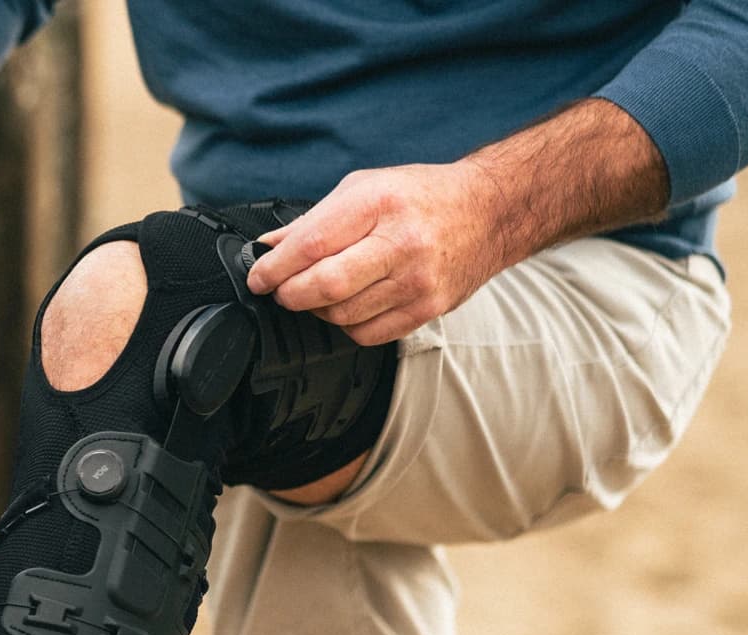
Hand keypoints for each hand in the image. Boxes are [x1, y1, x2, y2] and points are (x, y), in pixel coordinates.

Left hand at [246, 163, 507, 345]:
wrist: (489, 213)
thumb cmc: (422, 197)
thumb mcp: (364, 188)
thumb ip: (314, 220)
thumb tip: (268, 247)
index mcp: (379, 204)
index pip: (312, 245)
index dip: (275, 267)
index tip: (259, 277)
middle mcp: (402, 244)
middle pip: (326, 286)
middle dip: (290, 293)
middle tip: (280, 290)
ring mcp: (418, 281)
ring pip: (343, 315)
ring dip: (318, 309)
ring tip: (318, 292)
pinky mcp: (428, 310)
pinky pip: (367, 334)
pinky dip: (346, 324)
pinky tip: (349, 305)